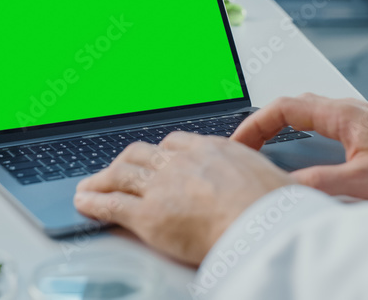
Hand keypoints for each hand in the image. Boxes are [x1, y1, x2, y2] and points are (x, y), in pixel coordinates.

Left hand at [74, 132, 293, 264]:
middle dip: (125, 161)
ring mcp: (162, 186)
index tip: (154, 156)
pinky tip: (84, 204)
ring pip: (121, 175)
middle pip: (142, 153)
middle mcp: (182, 161)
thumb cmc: (277, 209)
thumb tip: (283, 190)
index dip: (160, 152)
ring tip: (90, 186)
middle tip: (116, 169)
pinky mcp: (147, 214)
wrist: (264, 224)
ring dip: (102, 180)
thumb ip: (264, 182)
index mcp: (213, 149)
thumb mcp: (276, 181)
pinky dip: (93, 203)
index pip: (176, 143)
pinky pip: (111, 204)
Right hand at [231, 94, 367, 200]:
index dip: (253, 125)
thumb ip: (320, 183)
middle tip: (244, 144)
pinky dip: (300, 130)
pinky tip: (303, 149)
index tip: (238, 143)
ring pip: (305, 111)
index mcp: (339, 113)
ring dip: (281, 124)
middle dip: (261, 123)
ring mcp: (355, 115)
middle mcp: (344, 108)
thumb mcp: (363, 180)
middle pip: (289, 105)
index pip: (282, 108)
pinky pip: (320, 120)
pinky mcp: (364, 127)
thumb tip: (285, 187)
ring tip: (264, 145)